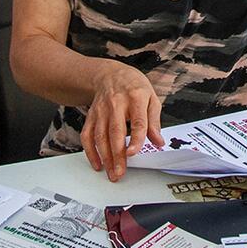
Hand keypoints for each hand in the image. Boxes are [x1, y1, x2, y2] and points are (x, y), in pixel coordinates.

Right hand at [82, 63, 163, 181]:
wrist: (111, 74)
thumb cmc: (134, 87)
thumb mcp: (151, 98)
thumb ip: (154, 121)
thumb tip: (159, 142)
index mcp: (136, 97)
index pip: (137, 121)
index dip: (135, 138)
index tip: (133, 153)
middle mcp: (116, 103)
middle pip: (115, 131)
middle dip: (117, 155)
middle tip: (120, 173)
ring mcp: (101, 110)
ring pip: (100, 136)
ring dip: (105, 157)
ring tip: (112, 173)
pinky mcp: (91, 116)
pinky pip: (87, 135)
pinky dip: (90, 152)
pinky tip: (97, 164)